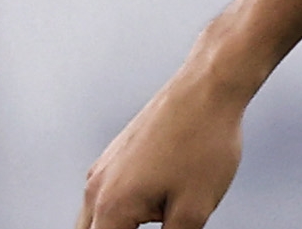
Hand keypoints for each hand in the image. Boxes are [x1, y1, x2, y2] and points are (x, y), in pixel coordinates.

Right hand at [75, 68, 247, 228]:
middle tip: (156, 228)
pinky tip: (148, 216)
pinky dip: (117, 217)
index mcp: (111, 209)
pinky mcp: (115, 157)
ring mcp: (102, 170)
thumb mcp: (194, 211)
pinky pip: (105, 199)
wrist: (209, 87)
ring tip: (155, 222)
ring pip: (93, 223)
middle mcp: (95, 190)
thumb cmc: (205, 146)